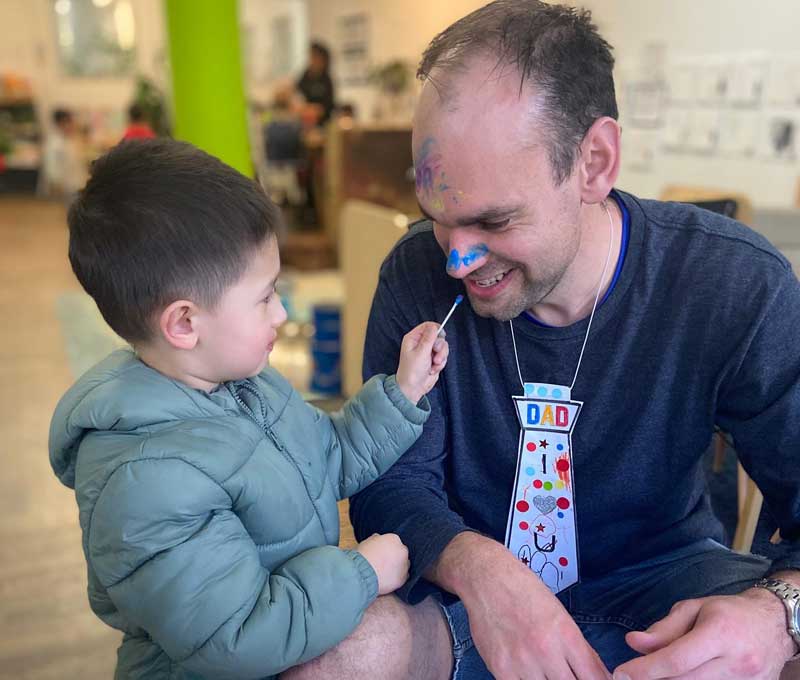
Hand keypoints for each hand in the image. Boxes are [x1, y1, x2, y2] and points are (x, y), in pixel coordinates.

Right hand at [355, 533, 409, 594]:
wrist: (362, 574)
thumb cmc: (362, 557)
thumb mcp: (367, 542)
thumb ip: (376, 539)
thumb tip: (378, 538)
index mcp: (394, 539)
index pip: (394, 542)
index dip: (387, 548)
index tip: (382, 554)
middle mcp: (402, 550)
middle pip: (401, 552)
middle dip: (395, 557)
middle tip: (384, 563)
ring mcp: (404, 565)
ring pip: (404, 565)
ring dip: (397, 567)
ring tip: (385, 572)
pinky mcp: (403, 578)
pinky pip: (402, 577)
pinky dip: (397, 578)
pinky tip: (387, 579)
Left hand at [396, 321, 448, 403]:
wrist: (413, 388)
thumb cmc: (411, 371)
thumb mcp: (421, 352)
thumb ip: (429, 338)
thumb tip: (435, 326)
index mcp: (414, 338)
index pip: (428, 326)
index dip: (436, 329)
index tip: (441, 336)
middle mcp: (421, 343)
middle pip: (438, 336)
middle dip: (440, 347)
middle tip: (435, 355)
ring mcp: (428, 352)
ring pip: (442, 347)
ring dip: (441, 356)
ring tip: (434, 364)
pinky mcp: (434, 360)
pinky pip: (443, 357)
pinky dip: (441, 364)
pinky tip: (433, 369)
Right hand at [431, 533, 610, 678]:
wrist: (487, 578)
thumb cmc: (524, 590)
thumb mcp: (560, 614)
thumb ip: (580, 648)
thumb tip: (599, 675)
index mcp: (566, 634)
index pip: (593, 677)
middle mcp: (546, 651)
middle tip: (563, 672)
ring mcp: (522, 663)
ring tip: (542, 667)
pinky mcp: (501, 669)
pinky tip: (525, 671)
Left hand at [613, 588, 795, 679]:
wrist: (774, 625)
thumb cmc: (728, 612)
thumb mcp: (693, 609)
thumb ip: (663, 628)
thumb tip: (633, 642)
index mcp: (720, 634)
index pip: (677, 660)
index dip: (645, 670)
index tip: (621, 673)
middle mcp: (737, 662)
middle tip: (631, 677)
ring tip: (656, 674)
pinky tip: (678, 678)